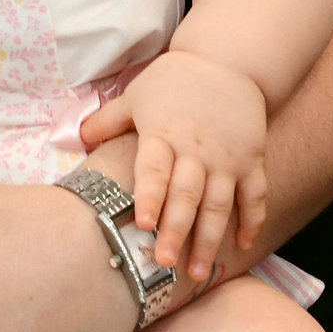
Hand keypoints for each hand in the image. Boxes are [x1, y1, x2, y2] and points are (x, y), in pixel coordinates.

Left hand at [82, 51, 269, 281]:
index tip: (144, 223)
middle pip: (186, 195)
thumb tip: (77, 139)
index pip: (155, 169)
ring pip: (219, 204)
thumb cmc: (175, 80)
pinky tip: (244, 245)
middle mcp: (196, 149)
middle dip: (176, 231)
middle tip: (165, 263)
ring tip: (197, 272)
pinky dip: (252, 220)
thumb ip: (108, 121)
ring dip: (210, 239)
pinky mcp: (252, 159)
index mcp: (163, 133)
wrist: (229, 59)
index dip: (150, 196)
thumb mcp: (136, 93)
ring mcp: (227, 157)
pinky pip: (255, 195)